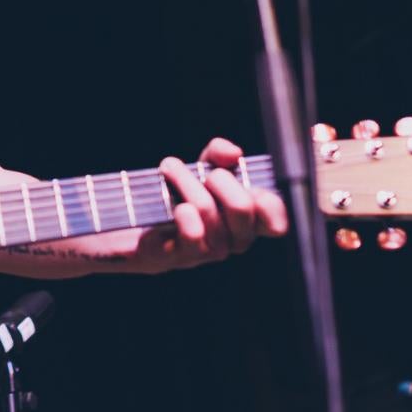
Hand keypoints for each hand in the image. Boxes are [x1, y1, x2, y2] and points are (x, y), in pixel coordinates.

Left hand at [138, 136, 286, 269]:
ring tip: (169, 169)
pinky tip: (174, 204)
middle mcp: (233, 241)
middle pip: (241, 207)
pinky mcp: (178, 257)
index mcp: (247, 221)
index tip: (253, 188)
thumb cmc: (178, 192)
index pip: (275, 222)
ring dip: (185, 180)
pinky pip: (192, 233)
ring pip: (207, 209)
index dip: (271, 206)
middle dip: (218, 178)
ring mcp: (207, 252)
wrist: (135, 216)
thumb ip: (219, 154)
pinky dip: (182, 211)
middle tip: (201, 172)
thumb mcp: (202, 167)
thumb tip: (233, 154)